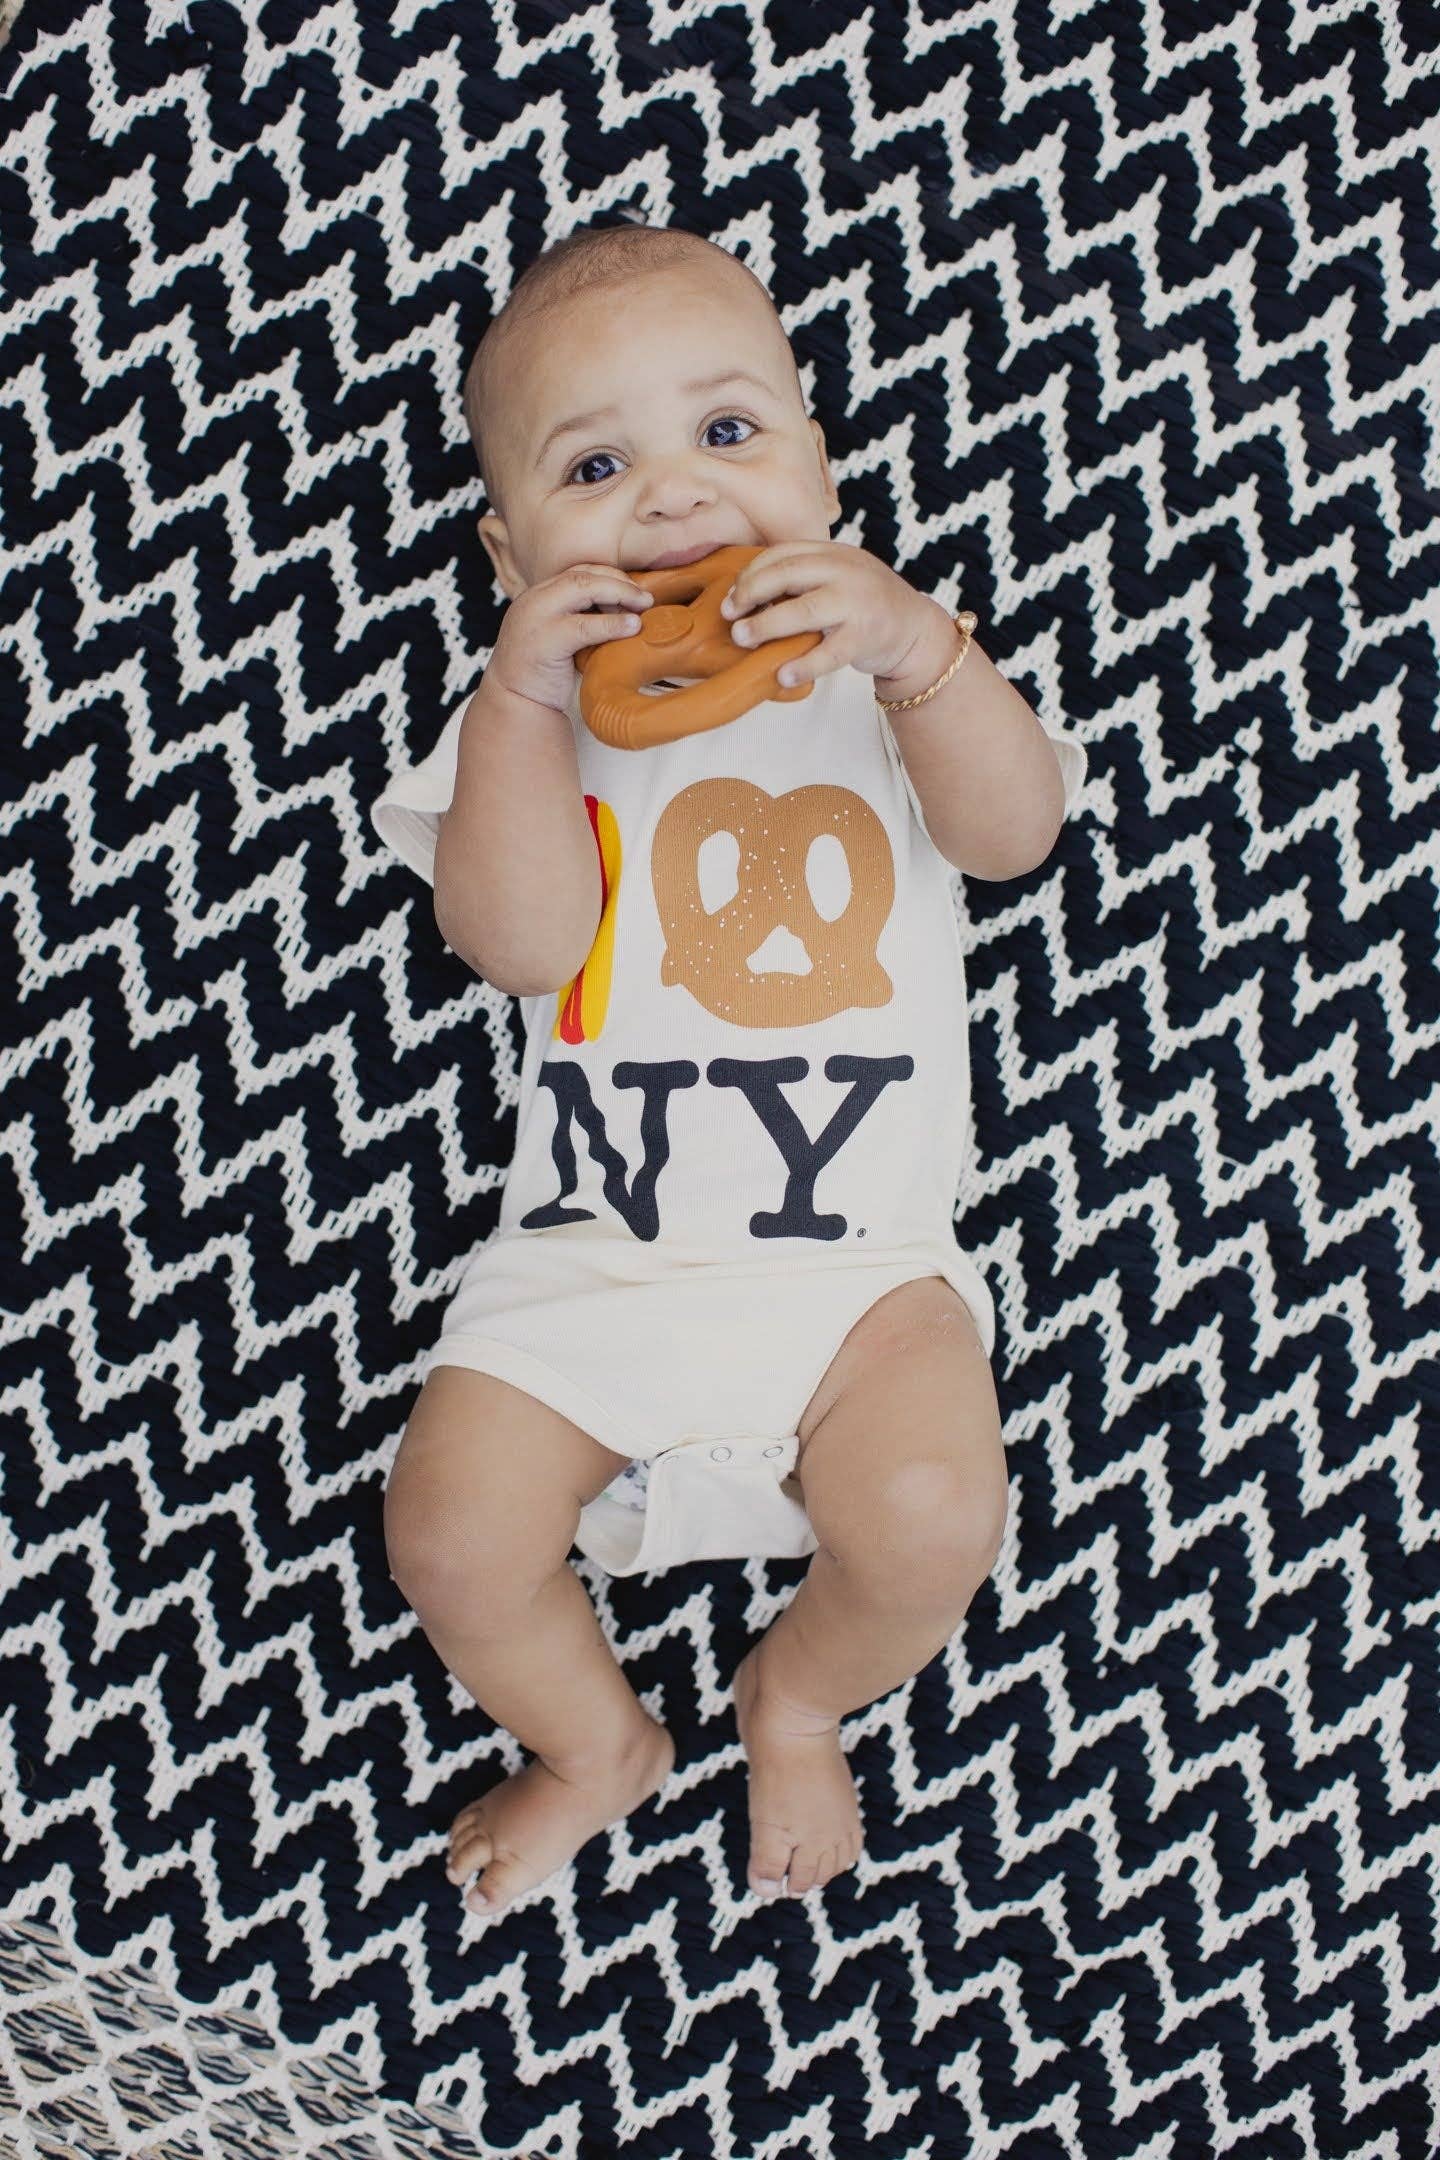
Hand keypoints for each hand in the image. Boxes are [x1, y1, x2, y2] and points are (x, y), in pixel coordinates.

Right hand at [484, 564, 654, 714]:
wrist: (515, 706)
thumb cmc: (544, 676)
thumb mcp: (559, 637)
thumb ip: (580, 619)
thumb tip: (626, 609)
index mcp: (536, 596)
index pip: (576, 572)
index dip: (609, 576)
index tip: (633, 590)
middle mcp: (533, 601)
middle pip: (581, 575)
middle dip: (618, 582)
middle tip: (646, 598)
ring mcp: (536, 619)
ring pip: (583, 589)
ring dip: (619, 595)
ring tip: (643, 607)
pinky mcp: (545, 641)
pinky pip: (585, 626)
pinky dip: (612, 624)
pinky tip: (632, 627)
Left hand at [717, 541, 952, 690]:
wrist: (914, 628)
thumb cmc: (864, 605)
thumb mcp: (837, 577)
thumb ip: (803, 579)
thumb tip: (745, 597)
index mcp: (834, 553)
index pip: (783, 554)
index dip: (751, 574)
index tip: (732, 597)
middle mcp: (845, 571)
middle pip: (788, 574)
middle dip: (751, 593)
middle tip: (729, 615)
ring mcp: (857, 603)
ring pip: (803, 611)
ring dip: (766, 625)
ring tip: (743, 638)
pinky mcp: (866, 637)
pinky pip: (828, 653)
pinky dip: (802, 665)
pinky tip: (781, 675)